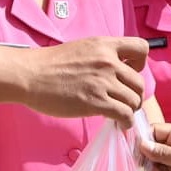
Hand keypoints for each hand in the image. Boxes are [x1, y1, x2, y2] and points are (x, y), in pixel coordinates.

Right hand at [0, 37, 147, 127]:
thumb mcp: (80, 49)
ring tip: (119, 115)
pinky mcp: (95, 102)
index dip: (140, 64)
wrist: (29, 75)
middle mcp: (108, 61)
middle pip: (139, 82)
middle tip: (123, 101)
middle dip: (134, 95)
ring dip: (129, 110)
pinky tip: (118, 124)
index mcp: (104, 45)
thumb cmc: (48, 64)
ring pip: (134, 100)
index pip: (141, 49)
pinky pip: (124, 114)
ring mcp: (102, 82)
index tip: (128, 74)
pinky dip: (125, 122)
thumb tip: (115, 69)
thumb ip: (100, 56)